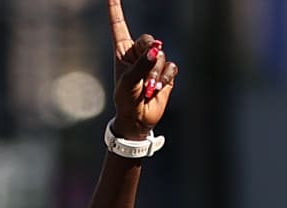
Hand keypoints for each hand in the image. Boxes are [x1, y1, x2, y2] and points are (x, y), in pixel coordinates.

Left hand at [108, 0, 177, 139]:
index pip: (119, 25)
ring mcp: (153, 62)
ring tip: (146, 87)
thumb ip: (141, 65)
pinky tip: (157, 88)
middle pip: (149, 39)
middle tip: (144, 71)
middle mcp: (138, 53)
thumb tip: (157, 50)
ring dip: (155, 73)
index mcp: (122, 51)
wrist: (138, 118)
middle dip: (149, 54)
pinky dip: (165, 78)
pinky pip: (171, 67)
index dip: (115, 9)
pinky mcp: (166, 72)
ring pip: (161, 56)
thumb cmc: (126, 99)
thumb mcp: (128, 82)